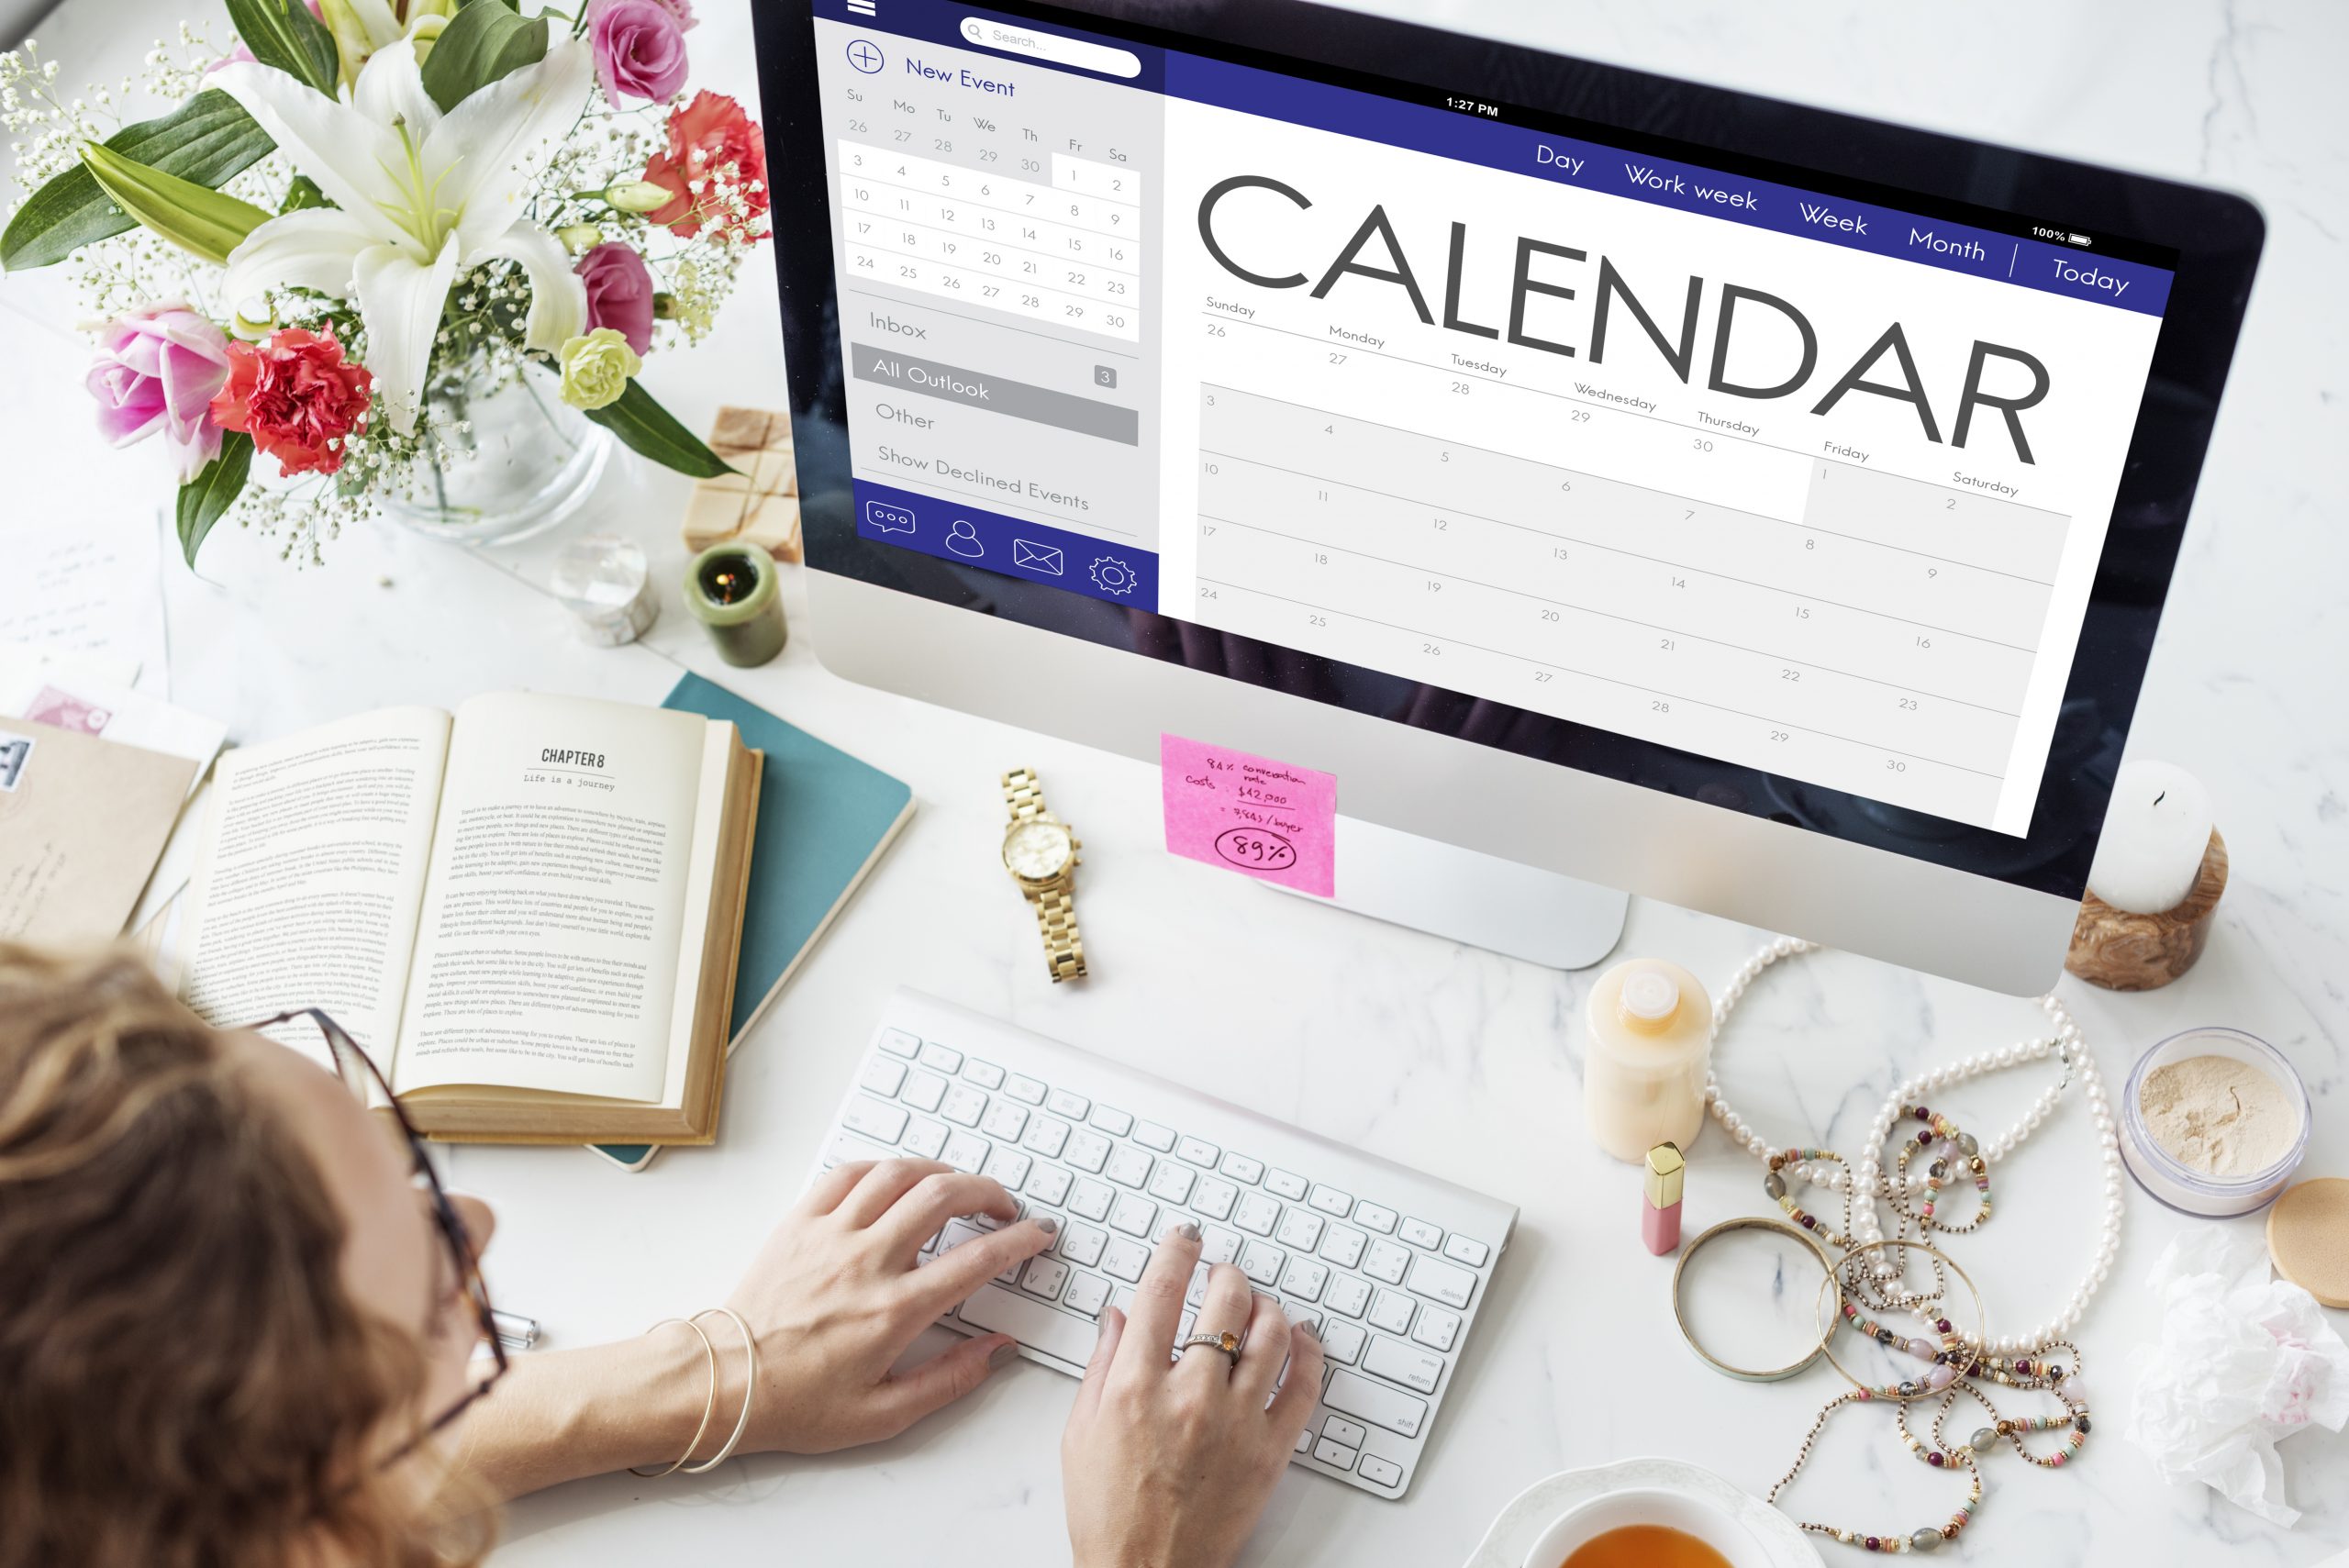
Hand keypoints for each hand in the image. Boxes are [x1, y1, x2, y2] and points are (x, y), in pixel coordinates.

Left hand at [723, 1158, 1056, 1452]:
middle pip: (944, 1197)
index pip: (977, 1260)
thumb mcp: (884, 1414)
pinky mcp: (800, 1222)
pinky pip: (849, 1173)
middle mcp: (866, 1263)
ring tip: (956, 1185)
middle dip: (988, 1191)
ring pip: (899, 1173)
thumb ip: (951, 1380)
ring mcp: (831, 1235)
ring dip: (940, 1171)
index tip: (1036, 1234)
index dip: (1019, 1240)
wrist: (726, 1384)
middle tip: (1002, 1205)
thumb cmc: (796, 1404)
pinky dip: (883, 1167)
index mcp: (894, 1311)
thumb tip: (998, 1351)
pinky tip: (896, 1179)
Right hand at [1062, 1223, 1324, 1567]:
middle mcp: (1190, 1396)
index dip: (1177, 1251)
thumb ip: (1102, 1366)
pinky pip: (1305, 1386)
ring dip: (1266, 1307)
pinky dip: (1308, 1352)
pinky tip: (1301, 1340)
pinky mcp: (1270, 1451)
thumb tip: (1119, 1318)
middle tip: (1223, 1274)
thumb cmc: (1109, 1514)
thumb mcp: (1081, 1433)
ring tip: (1257, 1306)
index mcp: (1135, 1387)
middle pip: (1225, 1301)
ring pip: (1271, 1334)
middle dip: (1226, 1274)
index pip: (1162, 1291)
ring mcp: (1237, 1422)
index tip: (1186, 1239)